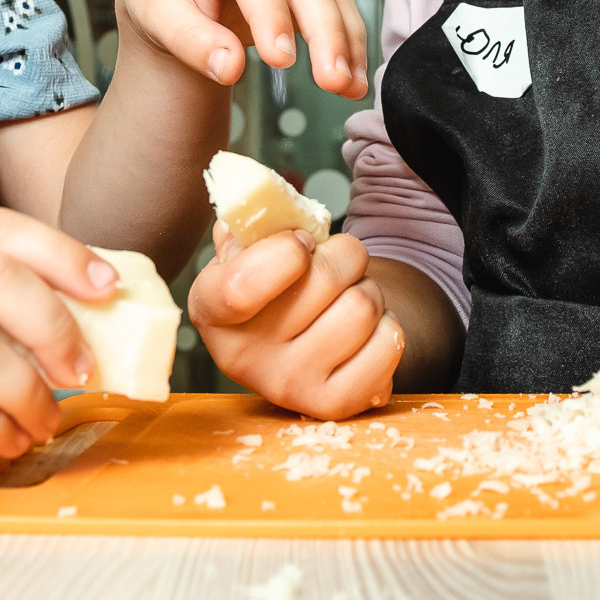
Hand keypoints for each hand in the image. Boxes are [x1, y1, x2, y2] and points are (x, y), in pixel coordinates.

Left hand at [115, 0, 369, 98]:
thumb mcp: (152, 14)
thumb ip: (188, 39)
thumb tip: (229, 67)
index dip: (270, 14)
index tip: (281, 60)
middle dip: (324, 30)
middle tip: (331, 79)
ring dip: (345, 40)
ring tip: (348, 87)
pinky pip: (336, 8)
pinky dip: (349, 43)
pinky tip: (352, 78)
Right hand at [189, 221, 402, 419]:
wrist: (305, 341)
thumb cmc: (278, 284)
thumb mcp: (252, 249)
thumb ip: (253, 220)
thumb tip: (256, 194)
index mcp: (210, 310)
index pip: (242, 286)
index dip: (287, 249)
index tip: (302, 240)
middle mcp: (241, 358)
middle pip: (324, 277)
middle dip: (344, 256)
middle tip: (335, 266)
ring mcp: (287, 386)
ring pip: (363, 306)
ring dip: (368, 289)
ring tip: (349, 298)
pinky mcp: (333, 405)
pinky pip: (389, 342)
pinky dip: (389, 325)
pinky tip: (365, 332)